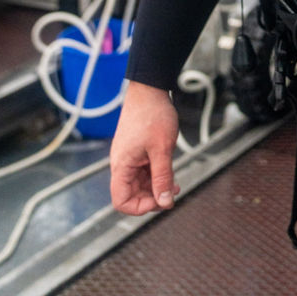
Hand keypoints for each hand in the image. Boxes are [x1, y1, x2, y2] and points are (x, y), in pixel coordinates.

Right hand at [109, 81, 179, 215]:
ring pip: (139, 183)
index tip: (160, 201)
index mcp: (122, 165)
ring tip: (175, 184)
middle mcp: (122, 163)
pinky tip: (170, 172)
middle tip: (172, 194)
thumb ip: (163, 178)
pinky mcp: (136, 150)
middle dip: (152, 197)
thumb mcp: (162, 149)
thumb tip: (165, 203)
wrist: (150, 88)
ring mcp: (129, 157)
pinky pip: (143, 171)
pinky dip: (156, 175)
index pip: (121, 201)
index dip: (140, 207)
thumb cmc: (153, 114)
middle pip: (132, 194)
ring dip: (156, 187)